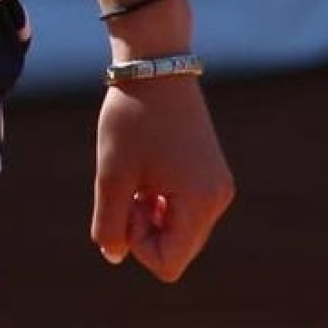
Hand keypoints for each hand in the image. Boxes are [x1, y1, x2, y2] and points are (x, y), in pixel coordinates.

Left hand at [91, 76, 233, 281]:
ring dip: (151, 214)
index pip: (168, 264)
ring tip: (138, 175)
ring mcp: (218, 186)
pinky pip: (184, 209)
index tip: (125, 202)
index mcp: (201, 202)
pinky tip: (148, 171)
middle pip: (176, 249)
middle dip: (144, 228)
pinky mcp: (211, 174)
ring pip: (179, 230)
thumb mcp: (111, 174)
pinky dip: (161, 200)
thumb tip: (115, 256)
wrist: (155, 64)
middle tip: (129, 185)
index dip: (137, 244)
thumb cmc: (131, 117)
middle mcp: (218, 199)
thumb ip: (109, 224)